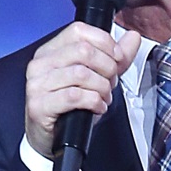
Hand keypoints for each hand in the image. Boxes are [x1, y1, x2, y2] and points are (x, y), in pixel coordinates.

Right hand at [24, 23, 141, 158]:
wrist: (51, 139)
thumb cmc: (71, 106)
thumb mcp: (97, 77)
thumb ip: (117, 57)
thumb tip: (133, 36)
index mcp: (51, 51)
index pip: (79, 30)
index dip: (104, 42)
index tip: (117, 57)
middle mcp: (40, 64)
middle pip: (83, 51)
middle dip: (107, 68)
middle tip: (111, 82)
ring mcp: (37, 84)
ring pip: (81, 74)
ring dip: (102, 87)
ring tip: (104, 97)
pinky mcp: (39, 105)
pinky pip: (74, 96)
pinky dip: (93, 101)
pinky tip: (97, 107)